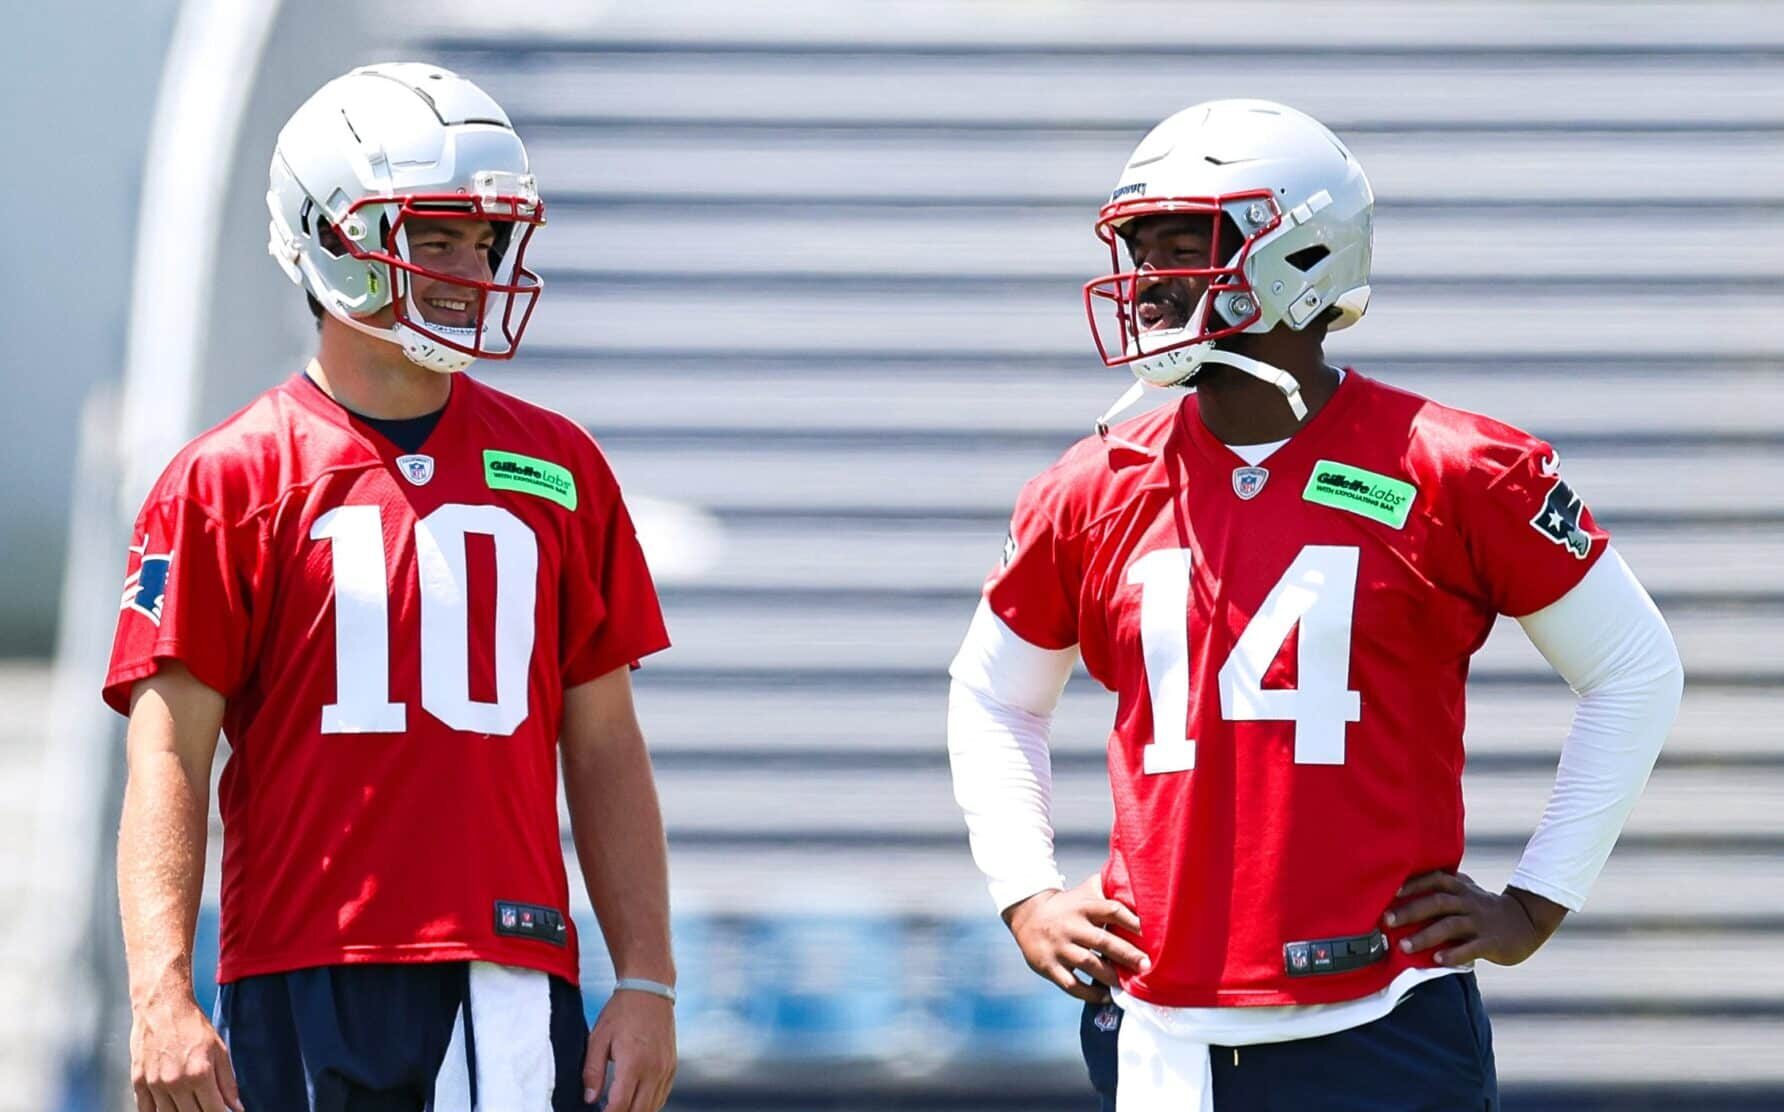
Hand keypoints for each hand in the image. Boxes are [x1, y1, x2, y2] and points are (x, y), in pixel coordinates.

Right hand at [130, 990, 242, 1111]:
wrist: (162, 1006)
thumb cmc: (192, 1025)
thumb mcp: (219, 1050)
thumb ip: (228, 1082)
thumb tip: (236, 1108)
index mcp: (200, 1074)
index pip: (213, 1111)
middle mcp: (176, 1082)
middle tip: (205, 1106)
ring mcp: (155, 1084)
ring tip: (189, 1105)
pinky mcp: (138, 1081)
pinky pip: (145, 1110)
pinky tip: (167, 1108)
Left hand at [583, 988, 675, 1111]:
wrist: (650, 989)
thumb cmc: (622, 1011)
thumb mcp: (598, 1038)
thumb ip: (592, 1071)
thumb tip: (590, 1099)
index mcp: (633, 1063)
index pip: (620, 1105)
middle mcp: (654, 1069)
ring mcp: (666, 1069)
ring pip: (653, 1107)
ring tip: (619, 1108)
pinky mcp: (672, 1066)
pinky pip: (662, 1096)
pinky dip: (649, 1104)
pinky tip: (636, 1102)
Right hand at [1003, 874, 1150, 1003]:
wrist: (1027, 915)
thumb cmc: (1068, 906)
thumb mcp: (1085, 892)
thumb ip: (1109, 888)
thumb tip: (1141, 881)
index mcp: (1084, 907)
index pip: (1111, 910)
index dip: (1131, 920)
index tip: (1150, 933)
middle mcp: (1072, 926)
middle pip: (1102, 940)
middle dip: (1126, 954)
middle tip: (1146, 966)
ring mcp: (1059, 947)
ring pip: (1088, 963)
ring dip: (1110, 976)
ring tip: (1129, 985)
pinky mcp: (1049, 966)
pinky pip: (1071, 984)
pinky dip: (1089, 994)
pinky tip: (1105, 996)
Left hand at [1384, 870, 1568, 967]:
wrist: (1526, 921)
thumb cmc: (1483, 909)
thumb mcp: (1465, 893)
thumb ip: (1441, 892)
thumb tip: (1401, 896)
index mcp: (1460, 888)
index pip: (1435, 879)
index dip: (1413, 884)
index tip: (1390, 890)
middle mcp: (1469, 902)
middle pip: (1438, 902)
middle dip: (1411, 911)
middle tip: (1387, 920)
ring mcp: (1480, 922)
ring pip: (1451, 925)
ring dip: (1426, 936)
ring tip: (1404, 946)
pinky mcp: (1492, 942)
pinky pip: (1471, 948)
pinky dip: (1454, 953)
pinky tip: (1437, 960)